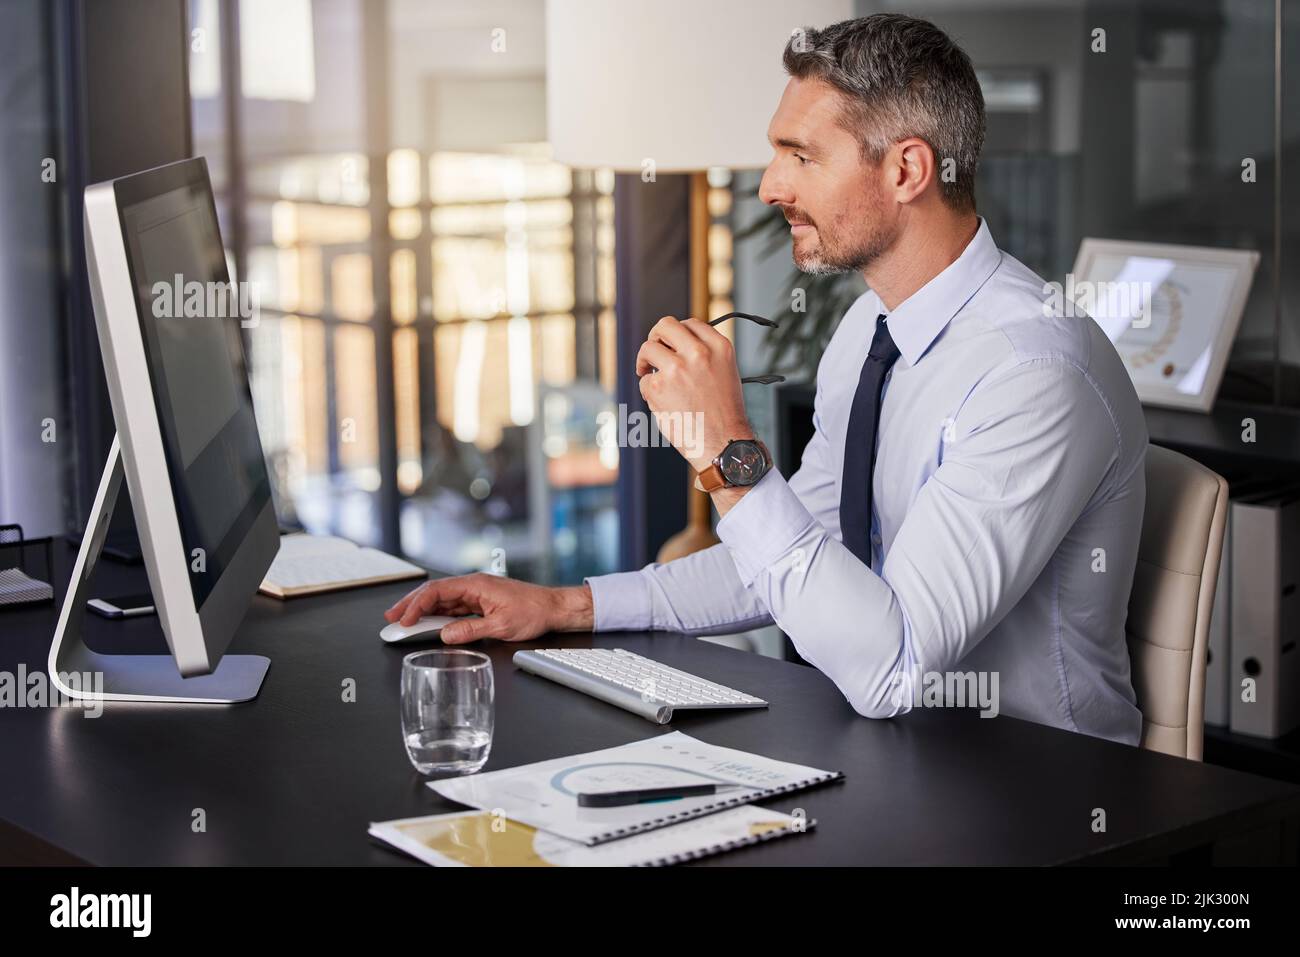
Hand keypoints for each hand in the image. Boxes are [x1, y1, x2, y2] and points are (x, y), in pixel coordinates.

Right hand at [383, 573, 592, 643]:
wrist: (554, 608)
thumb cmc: (534, 611)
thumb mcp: (501, 626)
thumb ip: (471, 630)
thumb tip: (446, 635)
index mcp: (476, 584)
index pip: (437, 591)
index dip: (416, 605)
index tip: (403, 619)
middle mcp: (473, 586)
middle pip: (434, 593)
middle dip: (411, 604)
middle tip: (391, 618)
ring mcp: (476, 594)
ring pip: (442, 601)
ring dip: (422, 610)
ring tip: (403, 622)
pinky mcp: (481, 603)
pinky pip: (453, 608)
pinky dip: (438, 616)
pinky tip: (428, 624)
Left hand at [636, 316, 751, 473]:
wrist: (723, 443)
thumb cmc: (724, 414)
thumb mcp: (726, 373)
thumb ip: (705, 355)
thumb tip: (675, 346)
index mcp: (719, 347)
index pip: (690, 323)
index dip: (677, 334)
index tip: (671, 344)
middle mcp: (698, 352)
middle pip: (665, 325)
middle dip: (655, 337)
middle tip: (653, 352)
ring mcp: (677, 368)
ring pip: (647, 348)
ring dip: (645, 362)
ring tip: (650, 376)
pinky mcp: (658, 386)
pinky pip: (644, 380)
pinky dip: (649, 391)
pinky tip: (663, 403)